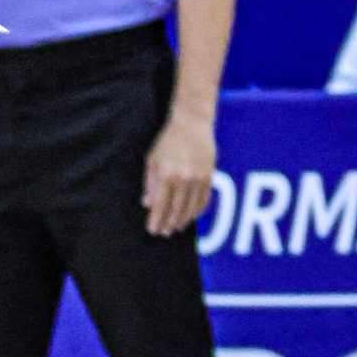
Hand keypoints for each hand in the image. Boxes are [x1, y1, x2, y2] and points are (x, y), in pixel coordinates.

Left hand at [142, 106, 216, 238]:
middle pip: (176, 209)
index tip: (153, 230)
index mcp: (166, 174)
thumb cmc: (168, 141)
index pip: (160, 204)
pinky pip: (204, 199)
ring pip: (191, 207)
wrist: (192, 124)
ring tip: (176, 227)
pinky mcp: (209, 176)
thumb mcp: (153, 159)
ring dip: (183, 220)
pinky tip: (191, 216)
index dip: (156, 219)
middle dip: (168, 223)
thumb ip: (150, 183)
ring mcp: (198, 178)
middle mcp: (183, 178)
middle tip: (164, 233)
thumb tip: (147, 203)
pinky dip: (197, 211)